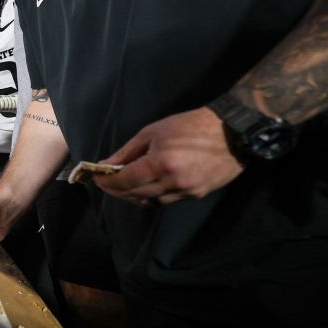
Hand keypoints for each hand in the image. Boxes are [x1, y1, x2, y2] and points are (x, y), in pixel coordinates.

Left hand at [93, 107, 243, 205]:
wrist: (232, 132)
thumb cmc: (190, 126)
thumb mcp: (153, 132)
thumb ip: (128, 151)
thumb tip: (106, 164)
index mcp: (160, 164)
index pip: (125, 181)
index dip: (107, 182)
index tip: (95, 178)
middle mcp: (172, 182)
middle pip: (135, 195)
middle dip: (116, 191)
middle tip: (105, 183)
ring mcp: (186, 192)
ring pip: (150, 202)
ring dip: (133, 196)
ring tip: (122, 186)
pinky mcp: (197, 195)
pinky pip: (166, 200)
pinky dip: (151, 196)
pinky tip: (144, 188)